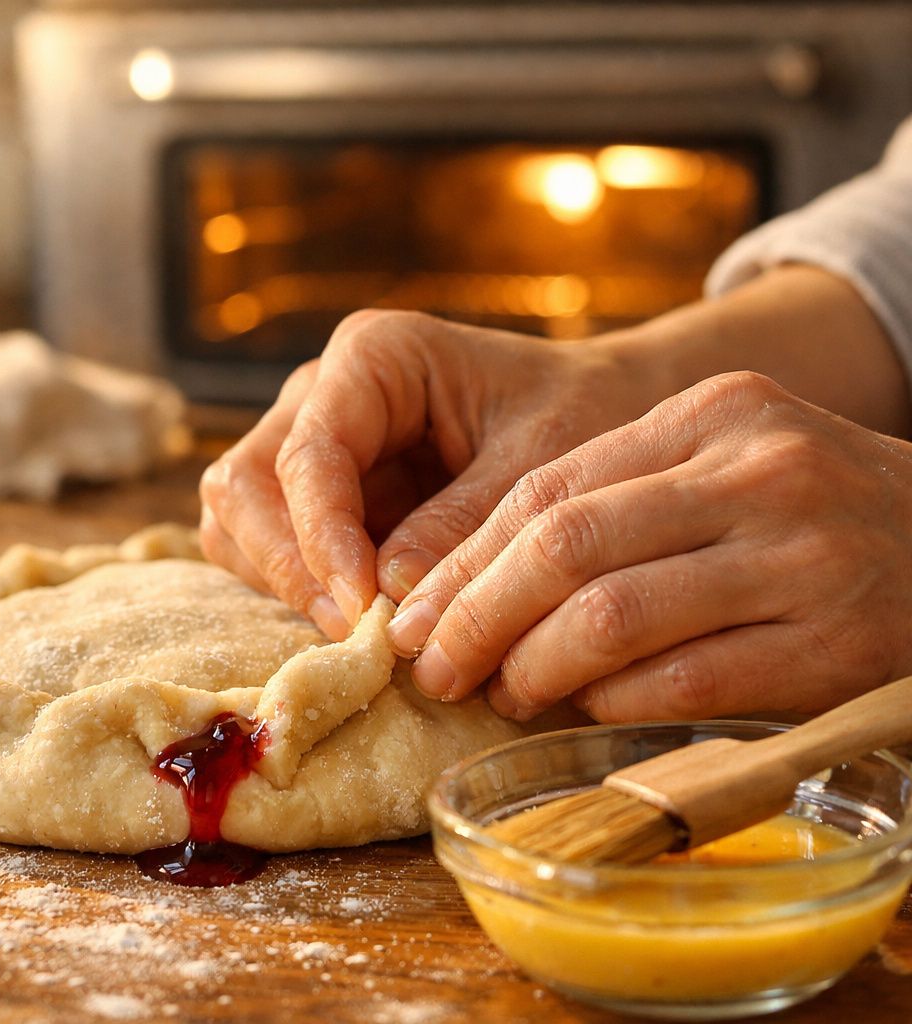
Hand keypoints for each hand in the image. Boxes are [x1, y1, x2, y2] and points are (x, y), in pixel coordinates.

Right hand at [198, 310, 662, 637]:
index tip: (362, 611)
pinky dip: (298, 592)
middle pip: (243, 486)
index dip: (322, 539)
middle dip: (289, 566)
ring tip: (361, 634)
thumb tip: (387, 597)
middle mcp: (320, 394)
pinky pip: (265, 552)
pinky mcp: (313, 499)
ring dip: (285, 584)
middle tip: (356, 633)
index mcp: (373, 356)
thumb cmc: (585, 416)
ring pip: (237, 523)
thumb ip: (464, 524)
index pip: (309, 455)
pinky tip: (361, 623)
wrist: (606, 414)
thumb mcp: (543, 464)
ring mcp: (306, 445)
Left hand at [389, 371, 911, 721]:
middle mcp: (758, 474)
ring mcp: (802, 558)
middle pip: (564, 548)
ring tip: (502, 693)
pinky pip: (684, 684)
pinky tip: (585, 713)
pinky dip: (614, 705)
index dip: (464, 562)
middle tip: (434, 667)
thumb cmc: (813, 514)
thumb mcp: (723, 465)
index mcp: (713, 416)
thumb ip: (613, 502)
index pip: (546, 490)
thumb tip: (466, 585)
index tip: (414, 613)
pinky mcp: (834, 646)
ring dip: (533, 668)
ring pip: (611, 618)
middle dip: (476, 617)